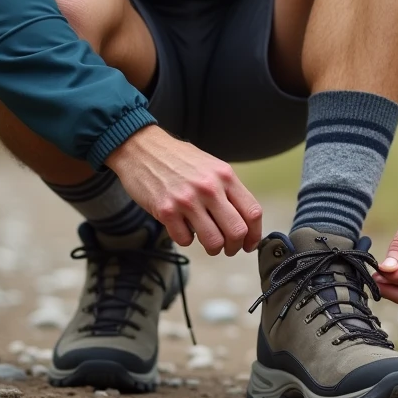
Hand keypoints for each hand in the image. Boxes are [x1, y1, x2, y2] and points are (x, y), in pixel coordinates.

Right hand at [106, 125, 263, 255]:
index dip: (255, 235)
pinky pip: (185, 240)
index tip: (249, 243)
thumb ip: (228, 190)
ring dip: (213, 249)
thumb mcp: (211, 166)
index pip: (252, 212)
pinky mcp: (166, 211)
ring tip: (208, 243)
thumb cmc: (177, 159)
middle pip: (236, 231)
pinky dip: (186, 239)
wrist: (142, 148)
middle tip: (228, 248)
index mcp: (225, 176)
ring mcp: (187, 200)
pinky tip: (182, 227)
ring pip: (213, 242)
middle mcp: (209, 188)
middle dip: (235, 247)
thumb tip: (245, 221)